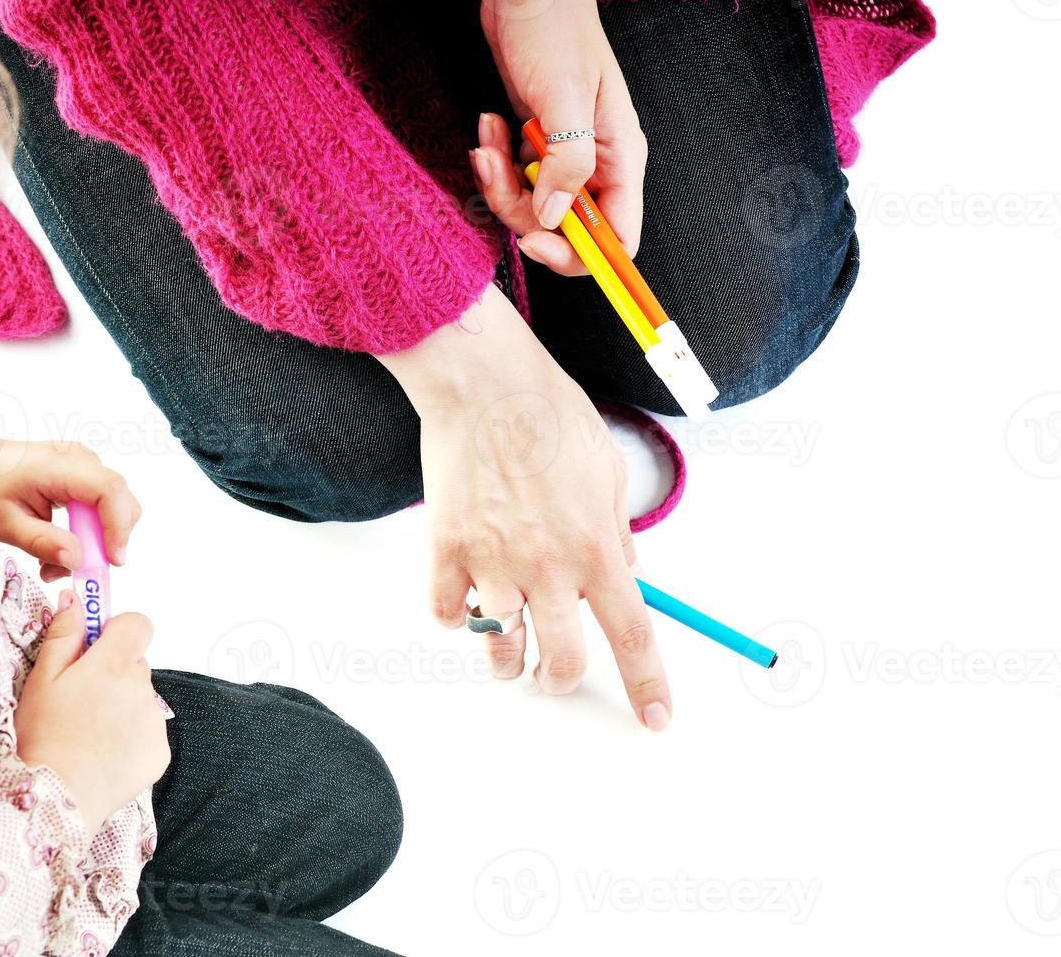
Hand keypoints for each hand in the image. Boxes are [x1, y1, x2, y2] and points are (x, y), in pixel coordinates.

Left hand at [0, 408, 140, 580]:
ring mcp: (84, 465)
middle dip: (109, 540)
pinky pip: (101, 506)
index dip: (118, 526)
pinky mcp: (83, 475)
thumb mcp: (5, 523)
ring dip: (96, 540)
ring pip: (114, 506)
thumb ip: (42, 542)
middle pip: (120, 500)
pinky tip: (60, 544)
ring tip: (57, 561)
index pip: (109, 491)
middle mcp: (80, 460)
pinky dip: (88, 531)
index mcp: (59, 467)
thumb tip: (78, 560)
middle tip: (79, 568)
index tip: (112, 560)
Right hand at [14, 594, 170, 824]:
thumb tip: (75, 599)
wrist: (55, 797)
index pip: (138, 624)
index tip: (96, 649)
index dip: (118, 632)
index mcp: (112, 665)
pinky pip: (149, 730)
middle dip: (114, 673)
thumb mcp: (42, 679)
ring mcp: (153, 722)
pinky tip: (104, 753)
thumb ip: (64, 635)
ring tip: (90, 732)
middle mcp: (141, 689)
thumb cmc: (41, 735)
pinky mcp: (160, 752)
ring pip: (142, 698)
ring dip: (122, 706)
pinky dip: (132, 737)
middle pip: (136, 664)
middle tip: (82, 700)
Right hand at [378, 285, 670, 728]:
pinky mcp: (445, 550)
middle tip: (553, 675)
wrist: (483, 384)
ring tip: (505, 655)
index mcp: (597, 548)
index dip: (647, 685)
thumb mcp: (608, 471)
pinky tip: (465, 598)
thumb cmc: (549, 415)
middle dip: (559, 680)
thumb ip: (617, 532)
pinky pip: (446, 611)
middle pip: (562, 660)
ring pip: (499, 646)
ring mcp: (492, 562)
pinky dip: (456, 615)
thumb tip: (622, 574)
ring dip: (504, 660)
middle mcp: (548, 566)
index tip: (655, 718)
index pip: (633, 636)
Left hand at [477, 0, 646, 274]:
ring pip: (533, 208)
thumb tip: (554, 219)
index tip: (535, 238)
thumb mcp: (564, 97)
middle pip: (566, 229)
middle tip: (497, 175)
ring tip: (487, 143)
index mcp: (620, 158)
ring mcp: (565, 156)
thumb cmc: (555, 30)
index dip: (579, 254)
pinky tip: (490, 128)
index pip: (618, 238)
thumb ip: (567, 163)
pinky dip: (496, 164)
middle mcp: (597, 164)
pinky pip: (515, 180)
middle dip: (523, 213)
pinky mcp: (538, 145)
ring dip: (500, 186)